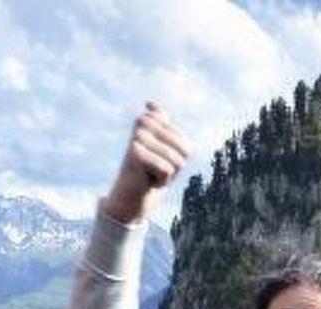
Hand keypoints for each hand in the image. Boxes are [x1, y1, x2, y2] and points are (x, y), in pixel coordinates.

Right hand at [105, 103, 190, 222]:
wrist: (133, 193)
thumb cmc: (153, 171)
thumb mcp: (169, 150)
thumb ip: (172, 130)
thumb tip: (150, 104)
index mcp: (153, 118)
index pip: (186, 143)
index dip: (180, 159)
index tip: (163, 161)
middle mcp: (144, 122)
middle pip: (183, 149)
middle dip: (175, 166)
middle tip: (157, 169)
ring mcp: (138, 136)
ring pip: (175, 160)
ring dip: (168, 174)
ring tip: (151, 172)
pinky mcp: (135, 151)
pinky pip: (165, 169)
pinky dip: (161, 180)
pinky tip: (147, 179)